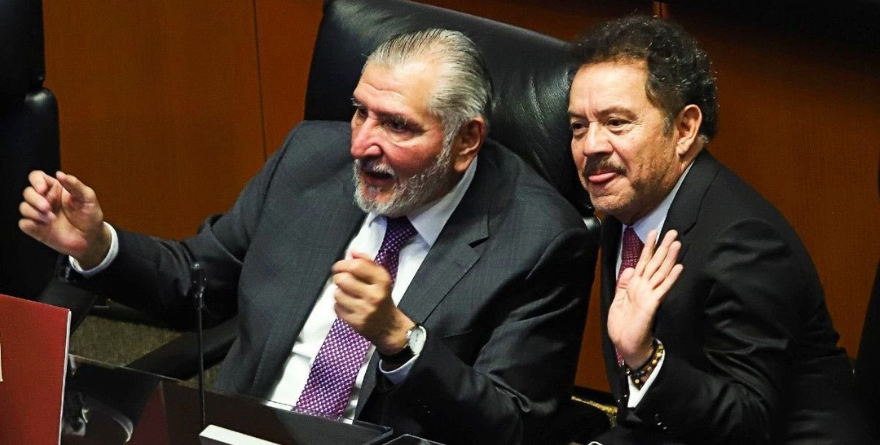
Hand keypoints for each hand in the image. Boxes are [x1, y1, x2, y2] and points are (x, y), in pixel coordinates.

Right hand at [19, 170, 110, 268]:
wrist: (91, 238)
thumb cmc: (90, 215)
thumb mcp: (88, 197)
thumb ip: (75, 185)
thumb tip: (59, 174)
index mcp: (55, 189)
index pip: (37, 177)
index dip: (36, 181)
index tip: (42, 189)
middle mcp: (45, 199)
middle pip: (28, 192)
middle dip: (35, 199)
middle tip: (47, 208)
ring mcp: (39, 214)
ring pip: (24, 207)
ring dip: (35, 212)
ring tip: (52, 219)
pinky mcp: (36, 228)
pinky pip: (24, 223)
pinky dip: (30, 223)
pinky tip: (44, 226)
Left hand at [331, 251, 413, 353]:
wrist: (389, 327)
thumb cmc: (382, 298)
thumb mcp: (381, 278)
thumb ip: (367, 263)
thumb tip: (351, 252)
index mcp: (382, 281)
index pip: (356, 266)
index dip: (343, 264)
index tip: (339, 266)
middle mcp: (374, 295)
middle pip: (343, 279)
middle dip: (338, 277)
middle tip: (342, 280)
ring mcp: (364, 310)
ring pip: (338, 294)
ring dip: (339, 292)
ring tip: (347, 294)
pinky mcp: (356, 322)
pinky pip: (337, 308)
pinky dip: (339, 305)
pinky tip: (348, 305)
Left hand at [608, 229, 682, 368]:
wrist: (626, 345)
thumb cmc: (623, 327)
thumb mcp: (618, 302)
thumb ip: (624, 285)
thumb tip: (629, 268)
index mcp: (635, 286)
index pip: (643, 262)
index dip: (648, 247)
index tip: (653, 233)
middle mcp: (644, 288)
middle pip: (655, 263)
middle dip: (663, 247)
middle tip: (673, 231)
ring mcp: (650, 295)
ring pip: (661, 272)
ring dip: (669, 258)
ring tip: (677, 243)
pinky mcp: (653, 304)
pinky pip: (663, 288)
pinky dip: (670, 277)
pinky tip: (679, 267)